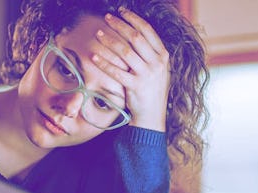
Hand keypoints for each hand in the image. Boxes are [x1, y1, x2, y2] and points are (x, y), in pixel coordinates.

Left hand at [93, 7, 170, 131]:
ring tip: (99, 33)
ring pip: (126, 52)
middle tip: (107, 18)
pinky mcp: (136, 87)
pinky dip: (104, 63)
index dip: (133, 18)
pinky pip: (117, 71)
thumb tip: (135, 33)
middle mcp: (157, 63)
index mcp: (163, 56)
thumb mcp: (158, 70)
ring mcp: (148, 75)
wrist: (152, 116)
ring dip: (110, 40)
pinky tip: (94, 57)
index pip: (148, 31)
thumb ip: (150, 53)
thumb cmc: (151, 91)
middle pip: (136, 37)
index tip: (121, 11)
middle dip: (120, 25)